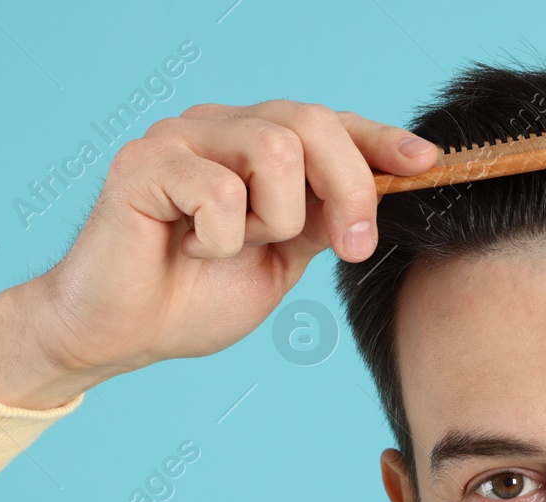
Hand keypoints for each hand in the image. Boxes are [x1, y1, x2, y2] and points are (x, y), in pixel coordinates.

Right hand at [0, 101, 438, 408]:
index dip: (380, 139)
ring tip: (237, 248)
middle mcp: (218, 127)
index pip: (329, 122)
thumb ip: (319, 219)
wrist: (119, 335)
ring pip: (273, 149)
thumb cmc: (193, 297)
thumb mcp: (280, 258)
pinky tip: (191, 252)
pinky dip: (221, 240)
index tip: (427, 164)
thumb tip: (382, 190)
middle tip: (350, 247)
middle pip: (311, 122)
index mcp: (252, 145)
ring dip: (273, 218)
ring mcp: (178, 138)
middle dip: (349, 189)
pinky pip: (219, 192)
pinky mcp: (143, 164)